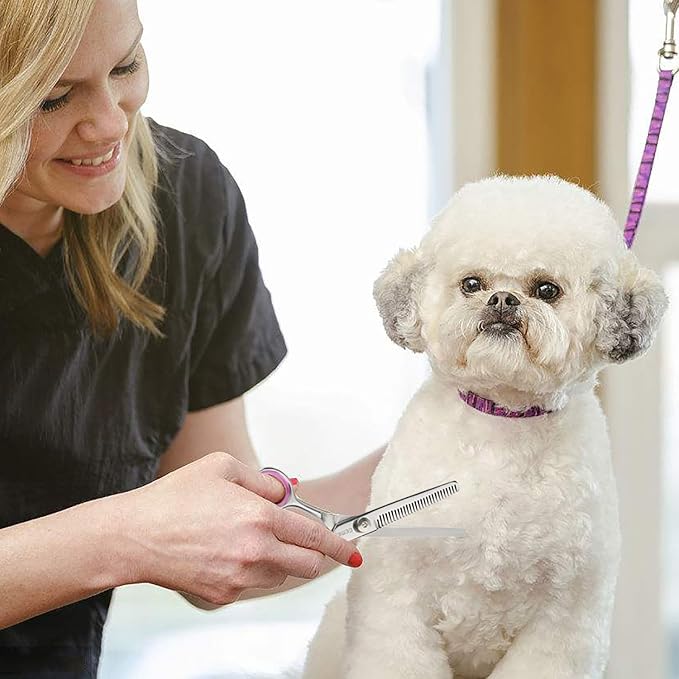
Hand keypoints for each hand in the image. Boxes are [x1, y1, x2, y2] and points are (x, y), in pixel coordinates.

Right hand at [118, 452, 361, 604]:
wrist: (135, 536)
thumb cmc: (175, 497)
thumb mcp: (223, 468)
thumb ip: (264, 480)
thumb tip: (286, 493)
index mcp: (259, 516)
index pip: (314, 536)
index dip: (340, 544)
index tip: (355, 551)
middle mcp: (255, 551)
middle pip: (307, 565)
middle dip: (311, 553)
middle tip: (296, 539)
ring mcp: (239, 578)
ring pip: (281, 577)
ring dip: (279, 561)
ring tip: (246, 540)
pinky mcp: (223, 596)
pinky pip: (253, 586)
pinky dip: (252, 572)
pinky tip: (226, 553)